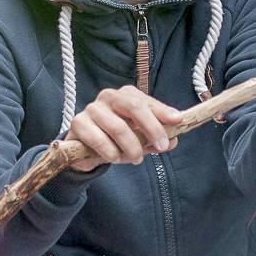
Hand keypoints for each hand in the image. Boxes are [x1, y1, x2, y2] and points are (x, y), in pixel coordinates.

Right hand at [64, 86, 183, 171]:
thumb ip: (155, 139)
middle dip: (151, 127)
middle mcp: (109, 96)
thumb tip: (173, 141)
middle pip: (133, 107)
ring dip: (131, 147)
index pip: (146, 101)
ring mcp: (92, 108)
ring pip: (118, 127)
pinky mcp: (78, 123)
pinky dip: (110, 151)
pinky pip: (98, 138)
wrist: (85, 150)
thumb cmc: (116, 140)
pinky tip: (114, 158)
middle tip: (161, 146)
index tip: (178, 121)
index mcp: (126, 95)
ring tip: (136, 159)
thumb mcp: (139, 140)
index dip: (163, 111)